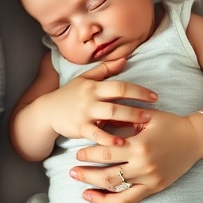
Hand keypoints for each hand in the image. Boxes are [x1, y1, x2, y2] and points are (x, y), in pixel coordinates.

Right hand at [39, 58, 157, 146]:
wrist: (48, 111)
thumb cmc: (70, 94)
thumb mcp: (85, 78)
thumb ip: (105, 69)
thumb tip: (124, 59)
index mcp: (94, 85)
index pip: (120, 85)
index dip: (138, 90)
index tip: (154, 96)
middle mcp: (90, 98)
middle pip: (117, 101)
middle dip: (137, 107)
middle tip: (153, 113)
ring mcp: (85, 114)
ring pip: (110, 116)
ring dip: (128, 120)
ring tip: (143, 125)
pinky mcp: (80, 128)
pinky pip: (97, 135)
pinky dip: (110, 139)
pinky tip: (121, 143)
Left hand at [69, 109, 202, 202]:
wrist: (194, 138)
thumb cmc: (169, 123)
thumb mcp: (145, 116)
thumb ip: (122, 119)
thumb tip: (97, 121)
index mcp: (139, 144)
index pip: (106, 152)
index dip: (89, 154)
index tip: (77, 153)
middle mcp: (143, 165)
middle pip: (107, 173)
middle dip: (86, 173)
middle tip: (71, 171)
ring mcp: (149, 179)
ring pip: (115, 190)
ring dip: (94, 189)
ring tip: (81, 187)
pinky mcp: (154, 188)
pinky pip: (128, 200)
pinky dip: (109, 202)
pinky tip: (96, 199)